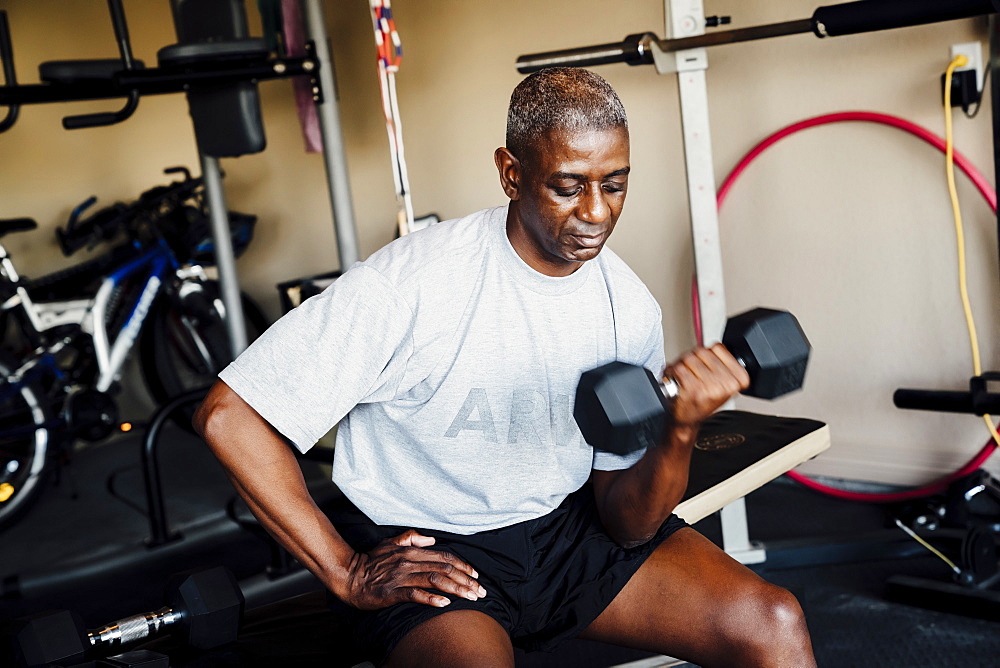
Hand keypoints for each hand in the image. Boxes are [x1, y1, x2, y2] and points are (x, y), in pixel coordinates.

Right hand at [342, 529, 486, 609]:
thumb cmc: (370, 561)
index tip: (476, 575)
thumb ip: (411, 537)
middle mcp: (409, 561)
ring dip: (455, 588)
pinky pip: (415, 594)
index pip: (444, 556)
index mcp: (411, 550)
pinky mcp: (392, 592)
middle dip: (466, 580)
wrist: (348, 575)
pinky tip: (444, 603)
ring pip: (435, 580)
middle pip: (444, 568)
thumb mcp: (390, 543)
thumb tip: (431, 539)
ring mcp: (401, 576)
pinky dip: (431, 598)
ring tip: (470, 597)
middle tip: (480, 591)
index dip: (462, 565)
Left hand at [664, 343, 749, 427]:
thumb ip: (724, 364)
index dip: (708, 353)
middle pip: (702, 351)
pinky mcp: (692, 389)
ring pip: (689, 357)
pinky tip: (677, 379)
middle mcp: (725, 383)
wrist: (688, 419)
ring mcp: (709, 386)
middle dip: (693, 358)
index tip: (706, 363)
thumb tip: (715, 347)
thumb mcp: (724, 384)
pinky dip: (673, 371)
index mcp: (737, 380)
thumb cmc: (703, 401)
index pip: (719, 348)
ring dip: (682, 364)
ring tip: (685, 375)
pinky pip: (679, 368)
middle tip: (692, 370)